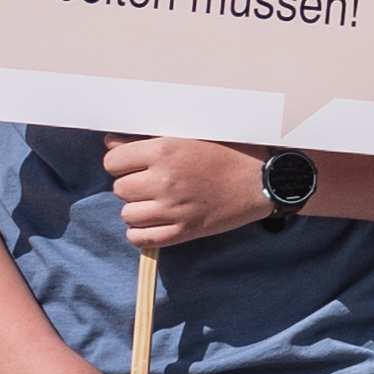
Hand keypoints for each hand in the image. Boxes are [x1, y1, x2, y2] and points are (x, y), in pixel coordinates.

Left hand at [104, 137, 265, 250]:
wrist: (262, 181)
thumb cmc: (229, 152)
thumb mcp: (190, 135)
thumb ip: (148, 138)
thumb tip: (110, 142)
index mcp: (164, 151)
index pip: (112, 161)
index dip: (121, 162)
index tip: (135, 164)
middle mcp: (164, 181)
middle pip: (119, 188)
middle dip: (132, 185)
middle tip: (152, 182)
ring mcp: (173, 209)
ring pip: (128, 214)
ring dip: (137, 209)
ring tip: (156, 202)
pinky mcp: (183, 231)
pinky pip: (141, 238)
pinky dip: (141, 233)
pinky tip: (153, 222)